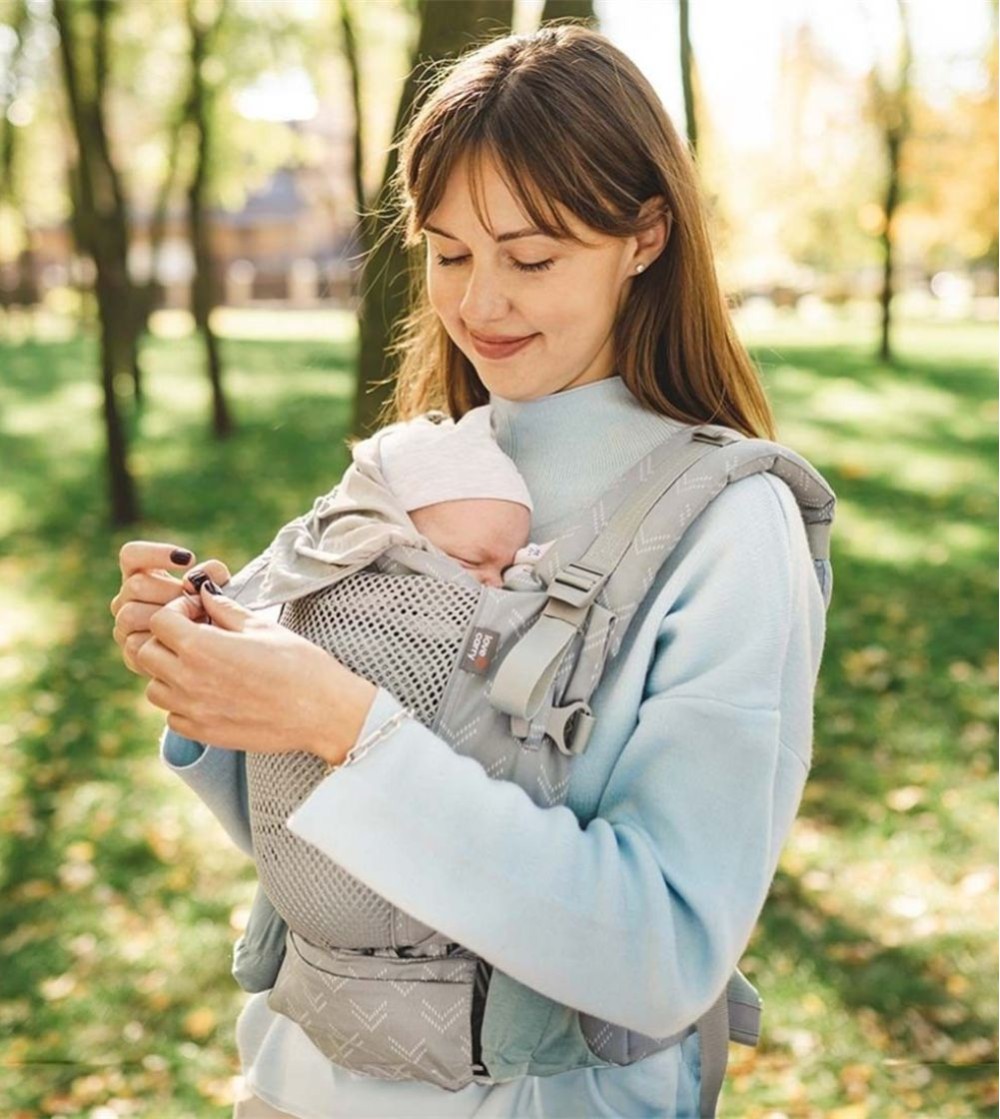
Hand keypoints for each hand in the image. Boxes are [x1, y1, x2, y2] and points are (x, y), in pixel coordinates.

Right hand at [110, 541, 229, 675]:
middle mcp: (127, 599)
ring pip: (129, 614)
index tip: (189, 559)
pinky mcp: (132, 654)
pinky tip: (185, 641)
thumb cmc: (214, 610)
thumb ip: (211, 573)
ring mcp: (125, 627)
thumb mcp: (218, 587)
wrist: (216, 651)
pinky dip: (161, 642)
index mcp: (141, 576)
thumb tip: (192, 579)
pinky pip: (134, 645)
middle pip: (135, 585)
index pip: (131, 555)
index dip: (154, 553)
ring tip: (194, 620)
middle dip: (170, 591)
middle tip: (197, 601)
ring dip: (165, 617)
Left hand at [137, 586, 377, 764]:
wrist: (322, 711)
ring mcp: (193, 710)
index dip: (177, 610)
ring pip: (154, 687)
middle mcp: (189, 680)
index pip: (159, 621)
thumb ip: (225, 609)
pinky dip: (182, 703)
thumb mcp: (262, 627)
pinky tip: (210, 694)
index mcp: (202, 647)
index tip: (199, 613)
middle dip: (167, 639)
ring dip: (169, 673)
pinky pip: (172, 717)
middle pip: (147, 652)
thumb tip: (205, 593)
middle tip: (197, 637)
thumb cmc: (299, 664)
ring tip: (202, 666)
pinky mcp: (204, 733)